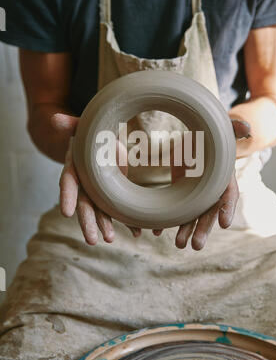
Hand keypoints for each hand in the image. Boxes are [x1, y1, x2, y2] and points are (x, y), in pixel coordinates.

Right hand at [52, 113, 141, 244]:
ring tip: (111, 239)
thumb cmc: (90, 133)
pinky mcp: (112, 194)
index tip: (65, 213)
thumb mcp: (81, 127)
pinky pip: (118, 210)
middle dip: (87, 222)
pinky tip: (137, 231)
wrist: (102, 140)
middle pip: (84, 204)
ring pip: (100, 211)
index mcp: (74, 168)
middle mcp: (83, 184)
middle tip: (91, 240)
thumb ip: (70, 124)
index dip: (66, 197)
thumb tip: (55, 119)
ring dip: (105, 225)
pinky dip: (127, 221)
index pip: (67, 183)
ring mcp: (97, 192)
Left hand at [169, 119, 250, 250]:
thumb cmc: (213, 137)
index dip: (227, 208)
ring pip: (191, 217)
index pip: (229, 195)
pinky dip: (166, 221)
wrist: (195, 139)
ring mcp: (195, 196)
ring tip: (179, 244)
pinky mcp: (181, 195)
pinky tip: (157, 231)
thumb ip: (234, 129)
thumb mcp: (223, 130)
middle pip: (209, 213)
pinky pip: (174, 211)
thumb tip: (248, 128)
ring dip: (185, 231)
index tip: (224, 223)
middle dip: (203, 229)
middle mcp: (211, 192)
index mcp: (224, 179)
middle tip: (196, 245)